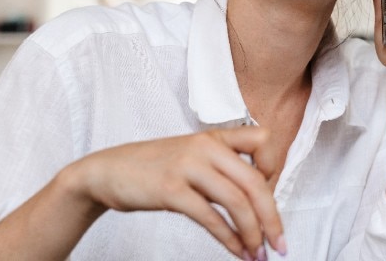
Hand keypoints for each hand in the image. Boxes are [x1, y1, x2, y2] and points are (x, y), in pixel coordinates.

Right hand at [65, 127, 285, 259]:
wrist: (105, 171)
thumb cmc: (154, 168)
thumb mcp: (192, 157)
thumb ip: (222, 169)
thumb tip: (256, 201)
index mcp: (214, 137)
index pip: (263, 141)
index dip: (274, 169)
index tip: (269, 196)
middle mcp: (205, 147)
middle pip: (256, 181)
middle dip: (272, 217)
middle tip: (280, 243)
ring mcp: (188, 166)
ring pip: (237, 201)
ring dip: (253, 233)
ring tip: (258, 253)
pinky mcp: (170, 189)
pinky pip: (211, 217)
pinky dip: (230, 239)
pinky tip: (237, 251)